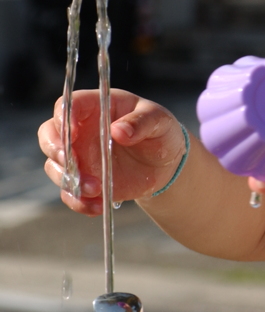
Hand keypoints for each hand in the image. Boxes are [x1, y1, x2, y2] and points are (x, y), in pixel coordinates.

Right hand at [39, 90, 187, 215]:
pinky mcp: (84, 181)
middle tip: (70, 161)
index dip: (64, 117)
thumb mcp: (160, 121)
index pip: (69, 105)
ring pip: (55, 167)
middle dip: (55, 149)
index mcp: (98, 107)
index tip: (73, 133)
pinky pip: (70, 193)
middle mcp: (81, 131)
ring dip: (69, 180)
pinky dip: (78, 202)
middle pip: (50, 134)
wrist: (166, 163)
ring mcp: (80, 157)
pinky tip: (97, 206)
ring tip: (96, 188)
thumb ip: (141, 122)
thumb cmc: (161, 131)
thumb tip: (119, 131)